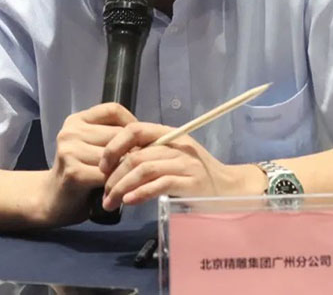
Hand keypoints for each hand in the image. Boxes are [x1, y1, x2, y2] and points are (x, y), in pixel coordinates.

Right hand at [37, 103, 136, 225]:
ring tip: (129, 177)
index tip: (138, 139)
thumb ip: (110, 135)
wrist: (52, 200)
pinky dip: (116, 182)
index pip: (113, 110)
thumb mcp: (91, 145)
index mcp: (77, 120)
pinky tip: (118, 189)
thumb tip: (145, 134)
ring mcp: (69, 151)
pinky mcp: (73, 172)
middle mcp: (71, 131)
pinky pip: (107, 174)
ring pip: (114, 155)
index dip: (131, 122)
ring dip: (125, 168)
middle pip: (117, 133)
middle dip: (132, 149)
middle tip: (141, 162)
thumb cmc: (79, 171)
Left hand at [99, 122, 259, 210]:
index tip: (102, 165)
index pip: (135, 129)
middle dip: (113, 175)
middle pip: (136, 154)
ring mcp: (186, 164)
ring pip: (144, 169)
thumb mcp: (173, 159)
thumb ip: (150, 156)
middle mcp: (177, 145)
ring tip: (111, 202)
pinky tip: (129, 201)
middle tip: (104, 193)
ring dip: (121, 187)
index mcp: (170, 134)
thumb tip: (116, 163)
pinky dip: (140, 193)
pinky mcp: (192, 183)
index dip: (114, 146)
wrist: (231, 189)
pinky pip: (160, 185)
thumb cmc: (197, 175)